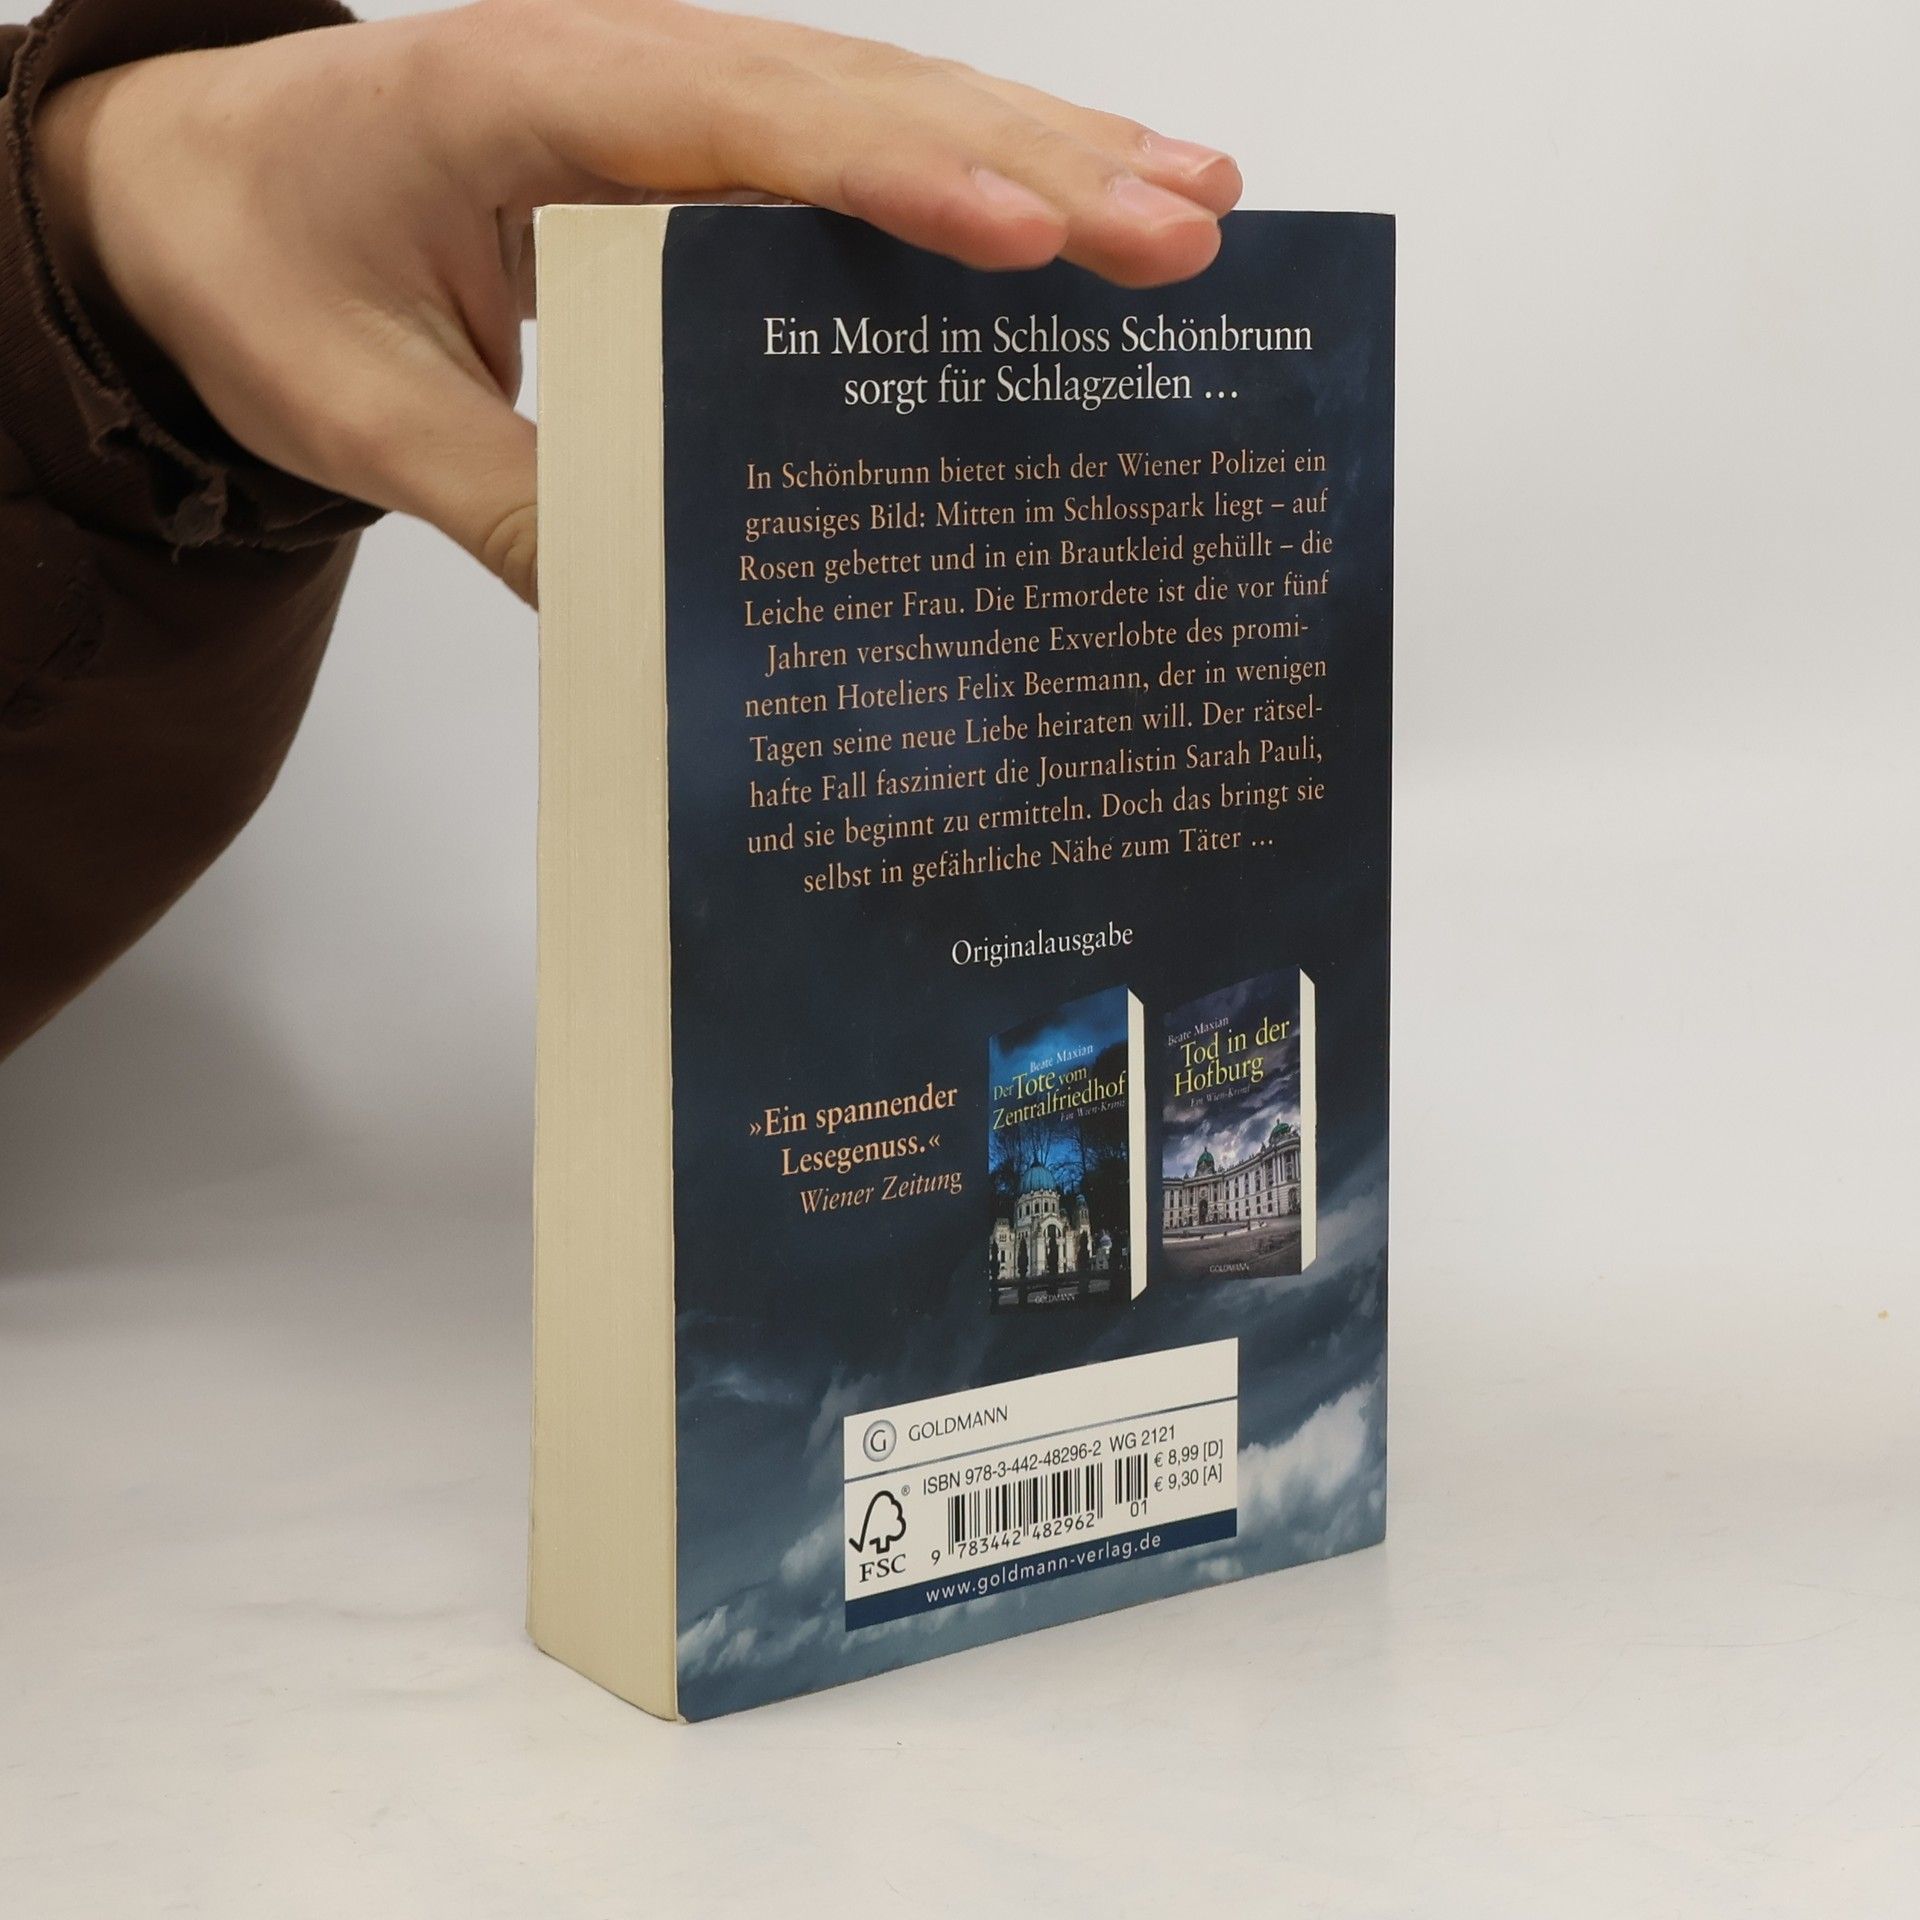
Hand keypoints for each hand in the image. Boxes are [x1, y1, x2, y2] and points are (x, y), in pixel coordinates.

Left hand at [34, 0, 1241, 601]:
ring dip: (1045, 150)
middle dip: (1036, 163)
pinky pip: (853, 146)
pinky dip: (973, 176)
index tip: (1030, 236)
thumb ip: (507, 502)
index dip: (896, 178)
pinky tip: (1071, 210)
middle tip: (1189, 232)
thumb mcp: (358, 412)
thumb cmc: (261, 266)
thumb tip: (668, 618)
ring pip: (885, 104)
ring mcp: (670, 93)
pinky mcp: (696, 146)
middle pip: (859, 99)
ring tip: (1196, 205)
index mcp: (518, 96)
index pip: (740, 126)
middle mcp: (621, 63)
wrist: (193, 185)